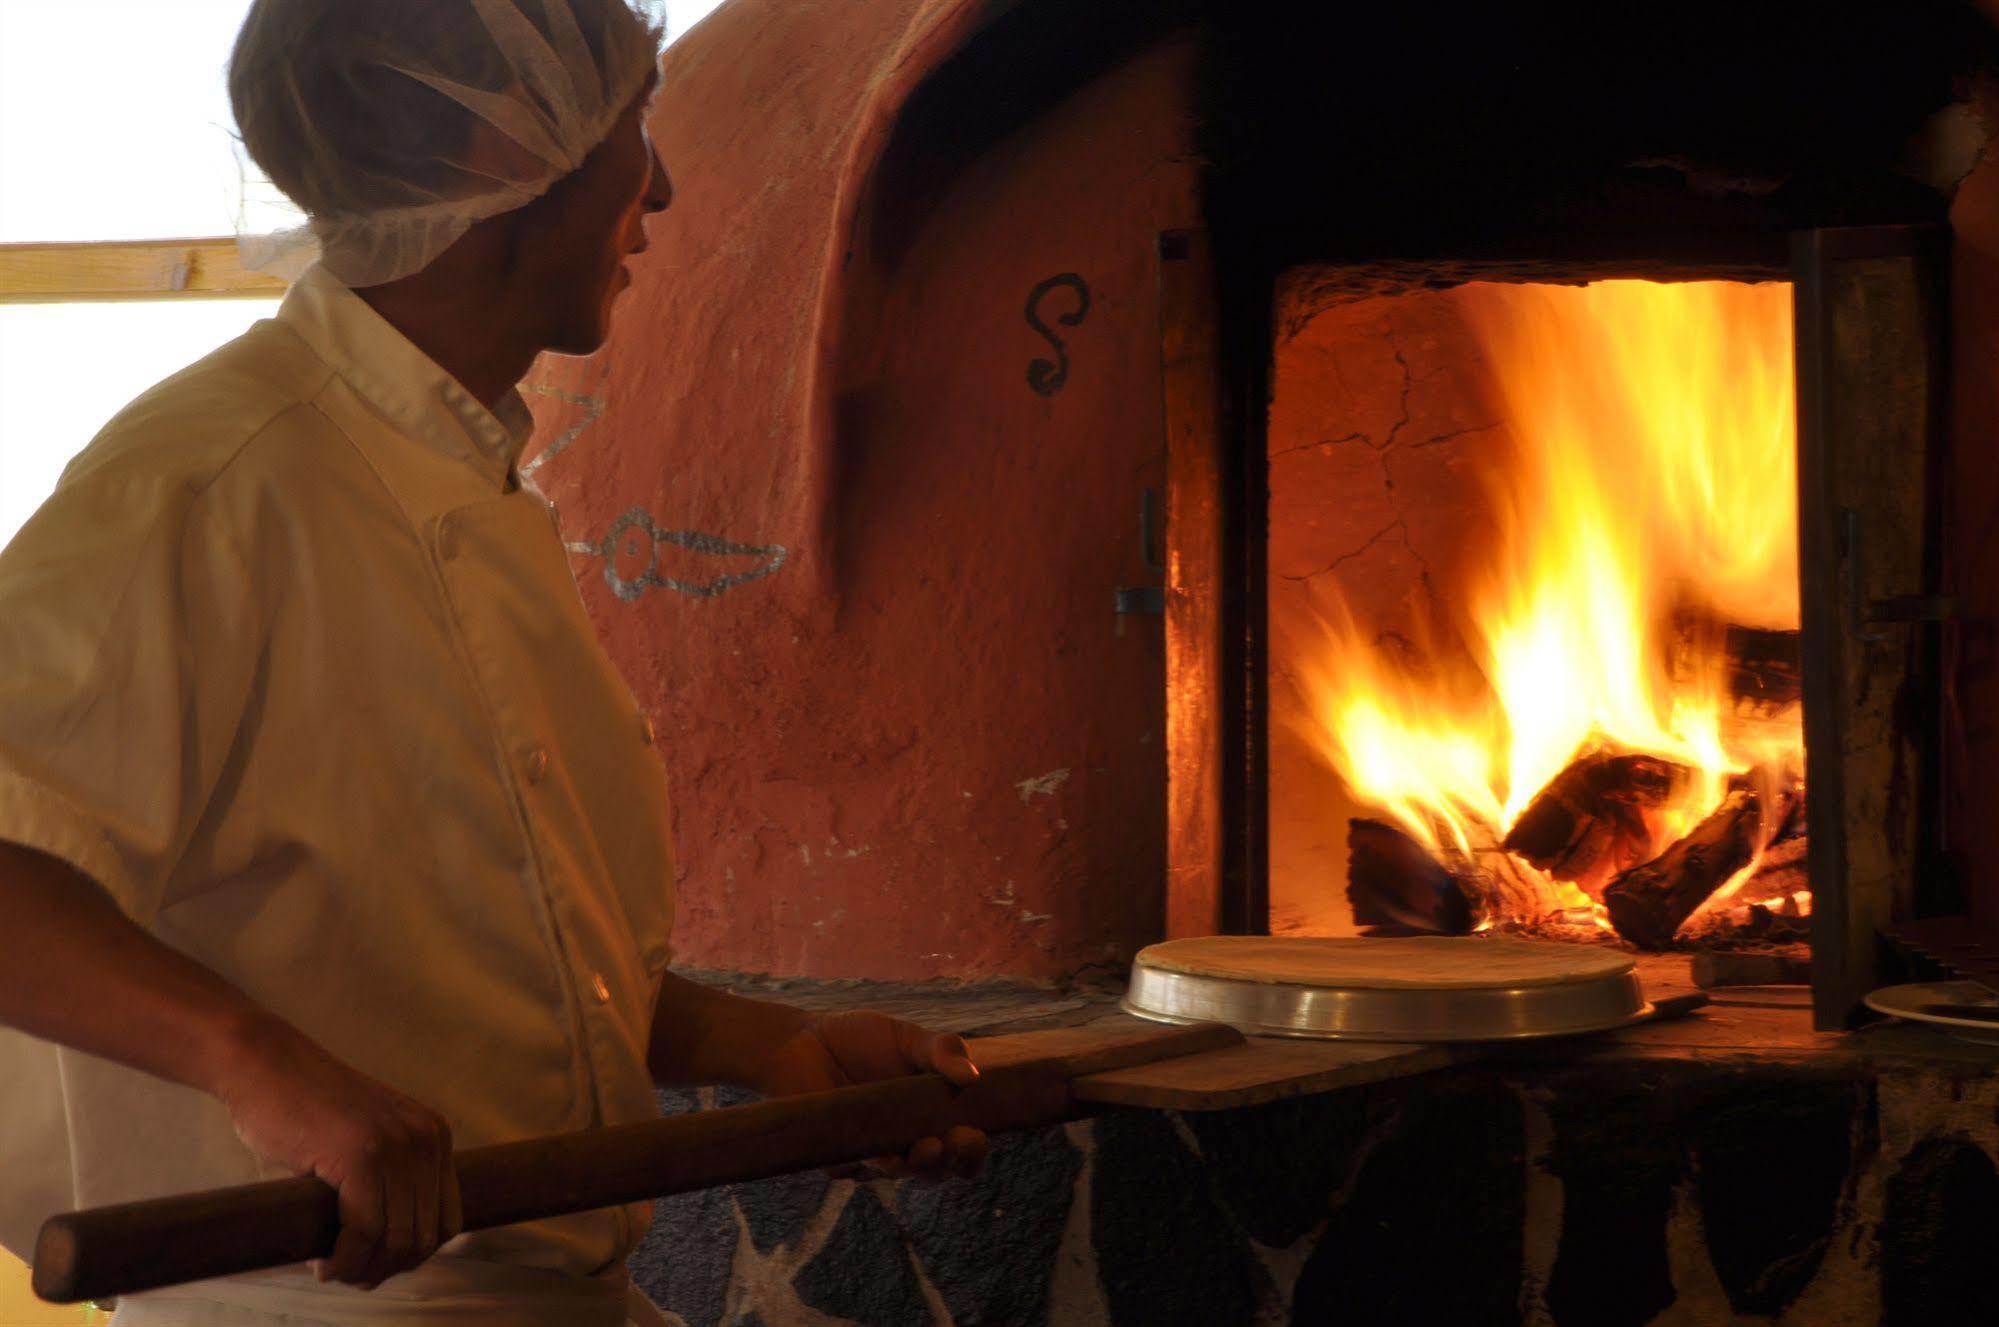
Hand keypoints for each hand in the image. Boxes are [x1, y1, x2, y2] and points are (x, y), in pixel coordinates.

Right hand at [213, 1018, 461, 1288]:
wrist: (265, 1066)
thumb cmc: (304, 1109)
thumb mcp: (369, 1139)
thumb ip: (390, 1178)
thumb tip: (396, 1249)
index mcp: (434, 1136)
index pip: (447, 1220)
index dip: (414, 1254)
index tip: (378, 1264)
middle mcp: (426, 1139)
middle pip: (424, 1236)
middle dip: (388, 1268)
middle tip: (350, 1275)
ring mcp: (396, 1146)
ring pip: (395, 1240)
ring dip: (363, 1269)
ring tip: (333, 1270)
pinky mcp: (360, 1156)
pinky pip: (364, 1230)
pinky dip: (344, 1259)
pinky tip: (321, 1263)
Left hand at [757, 1010, 988, 1181]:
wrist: (802, 1041)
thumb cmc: (861, 1040)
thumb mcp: (908, 1037)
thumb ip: (942, 1051)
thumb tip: (974, 1076)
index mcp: (933, 1116)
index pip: (965, 1148)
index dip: (973, 1150)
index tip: (973, 1134)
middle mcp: (908, 1142)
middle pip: (939, 1172)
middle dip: (950, 1162)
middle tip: (949, 1143)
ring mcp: (874, 1154)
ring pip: (901, 1174)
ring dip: (913, 1165)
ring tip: (921, 1147)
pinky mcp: (838, 1158)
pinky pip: (855, 1168)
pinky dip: (865, 1157)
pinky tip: (867, 1143)